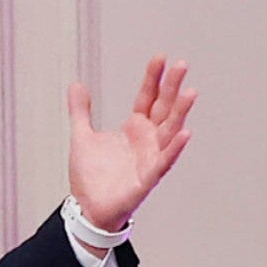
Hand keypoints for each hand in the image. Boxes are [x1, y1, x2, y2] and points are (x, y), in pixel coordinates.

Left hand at [66, 56, 194, 230]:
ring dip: (180, 113)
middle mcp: (147, 140)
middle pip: (163, 108)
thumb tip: (77, 84)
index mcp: (134, 128)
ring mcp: (150, 158)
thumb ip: (80, 111)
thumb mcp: (82, 136)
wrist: (87, 208)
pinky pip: (164, 161)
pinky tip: (185, 133)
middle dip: (172, 87)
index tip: (160, 58)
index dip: (153, 78)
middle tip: (182, 64)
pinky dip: (174, 148)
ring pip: (169, 131)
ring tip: (190, 92)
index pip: (147, 97)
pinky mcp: (148, 178)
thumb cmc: (91, 176)